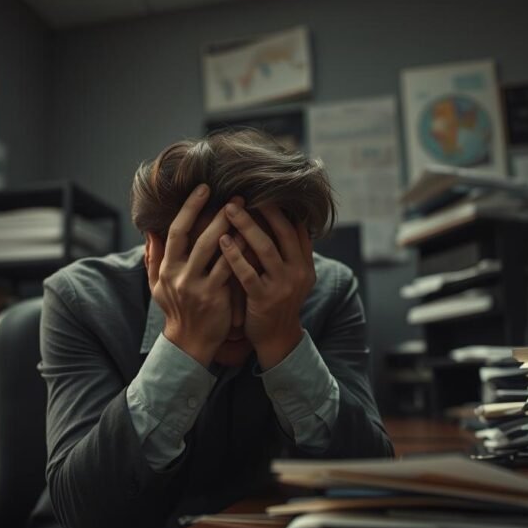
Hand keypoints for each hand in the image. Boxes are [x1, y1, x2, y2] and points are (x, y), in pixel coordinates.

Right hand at [146, 185, 235, 366]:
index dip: (189, 208)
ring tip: (247, 212)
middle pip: (199, 238)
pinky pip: (230, 269)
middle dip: (218, 214)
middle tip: (236, 196)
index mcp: (166, 269)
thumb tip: (150, 232)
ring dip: (234, 229)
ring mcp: (198, 287)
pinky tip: (251, 239)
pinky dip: (240, 253)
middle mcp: (180, 276)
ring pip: (217, 252)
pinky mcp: (215, 298)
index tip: (204, 189)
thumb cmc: (175, 311)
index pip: (177, 231)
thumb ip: (154, 258)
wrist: (189, 344)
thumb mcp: (157, 286)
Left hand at [220, 203, 315, 368]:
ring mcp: (282, 286)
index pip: (296, 227)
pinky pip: (247, 273)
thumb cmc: (278, 301)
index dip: (281, 207)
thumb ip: (288, 251)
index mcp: (305, 264)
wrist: (278, 339)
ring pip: (265, 248)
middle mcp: (298, 272)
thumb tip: (284, 216)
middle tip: (243, 192)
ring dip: (246, 225)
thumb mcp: (293, 276)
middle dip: (263, 210)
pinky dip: (234, 255)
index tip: (263, 187)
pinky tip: (221, 240)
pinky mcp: (264, 299)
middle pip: (282, 232)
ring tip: (228, 208)